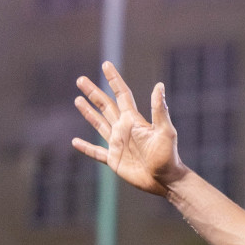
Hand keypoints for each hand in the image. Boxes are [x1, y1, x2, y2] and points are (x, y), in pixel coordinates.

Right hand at [73, 62, 188, 195]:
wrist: (166, 180)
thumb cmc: (169, 156)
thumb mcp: (165, 131)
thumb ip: (159, 110)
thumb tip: (159, 86)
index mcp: (134, 120)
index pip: (122, 95)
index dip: (114, 80)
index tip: (106, 65)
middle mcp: (124, 129)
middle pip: (106, 106)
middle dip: (94, 93)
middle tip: (80, 79)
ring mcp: (118, 144)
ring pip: (99, 124)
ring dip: (88, 112)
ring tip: (78, 100)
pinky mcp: (114, 160)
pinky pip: (96, 152)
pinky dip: (86, 147)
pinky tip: (75, 142)